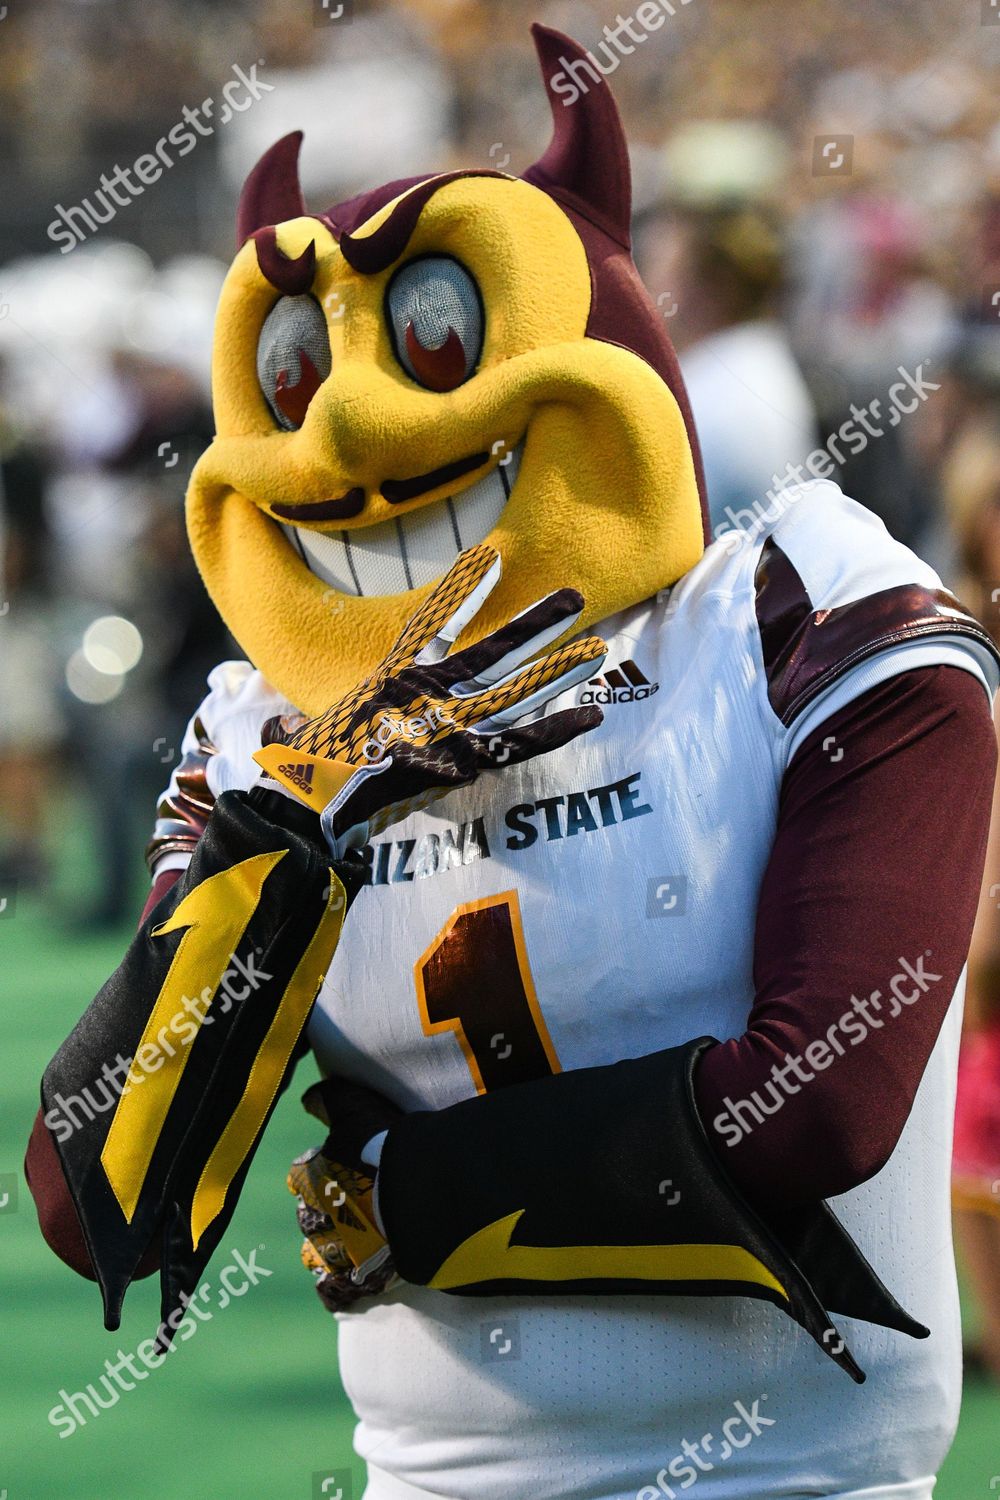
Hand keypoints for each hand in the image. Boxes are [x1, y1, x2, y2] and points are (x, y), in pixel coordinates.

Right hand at [254, 544, 604, 853]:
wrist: (312, 810)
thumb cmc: (305, 775)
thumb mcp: (306, 734)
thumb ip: (301, 724)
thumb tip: (276, 726)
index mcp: (391, 679)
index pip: (432, 622)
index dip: (463, 589)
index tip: (490, 556)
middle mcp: (427, 695)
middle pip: (493, 651)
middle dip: (536, 624)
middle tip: (575, 596)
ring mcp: (451, 727)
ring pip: (519, 691)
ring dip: (560, 669)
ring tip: (599, 650)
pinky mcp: (468, 762)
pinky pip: (525, 743)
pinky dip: (560, 728)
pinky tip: (595, 713)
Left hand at [288, 1076, 401, 1313]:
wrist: (421, 1192)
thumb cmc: (386, 1145)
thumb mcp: (356, 1107)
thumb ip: (331, 1100)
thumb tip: (309, 1099)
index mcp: (311, 1177)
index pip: (301, 1175)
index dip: (318, 1173)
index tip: (336, 1172)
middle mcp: (314, 1216)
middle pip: (309, 1216)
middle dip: (325, 1213)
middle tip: (353, 1207)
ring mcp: (334, 1252)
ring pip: (318, 1256)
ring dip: (330, 1251)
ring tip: (353, 1244)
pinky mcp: (355, 1280)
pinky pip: (336, 1292)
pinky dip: (338, 1290)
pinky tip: (348, 1283)